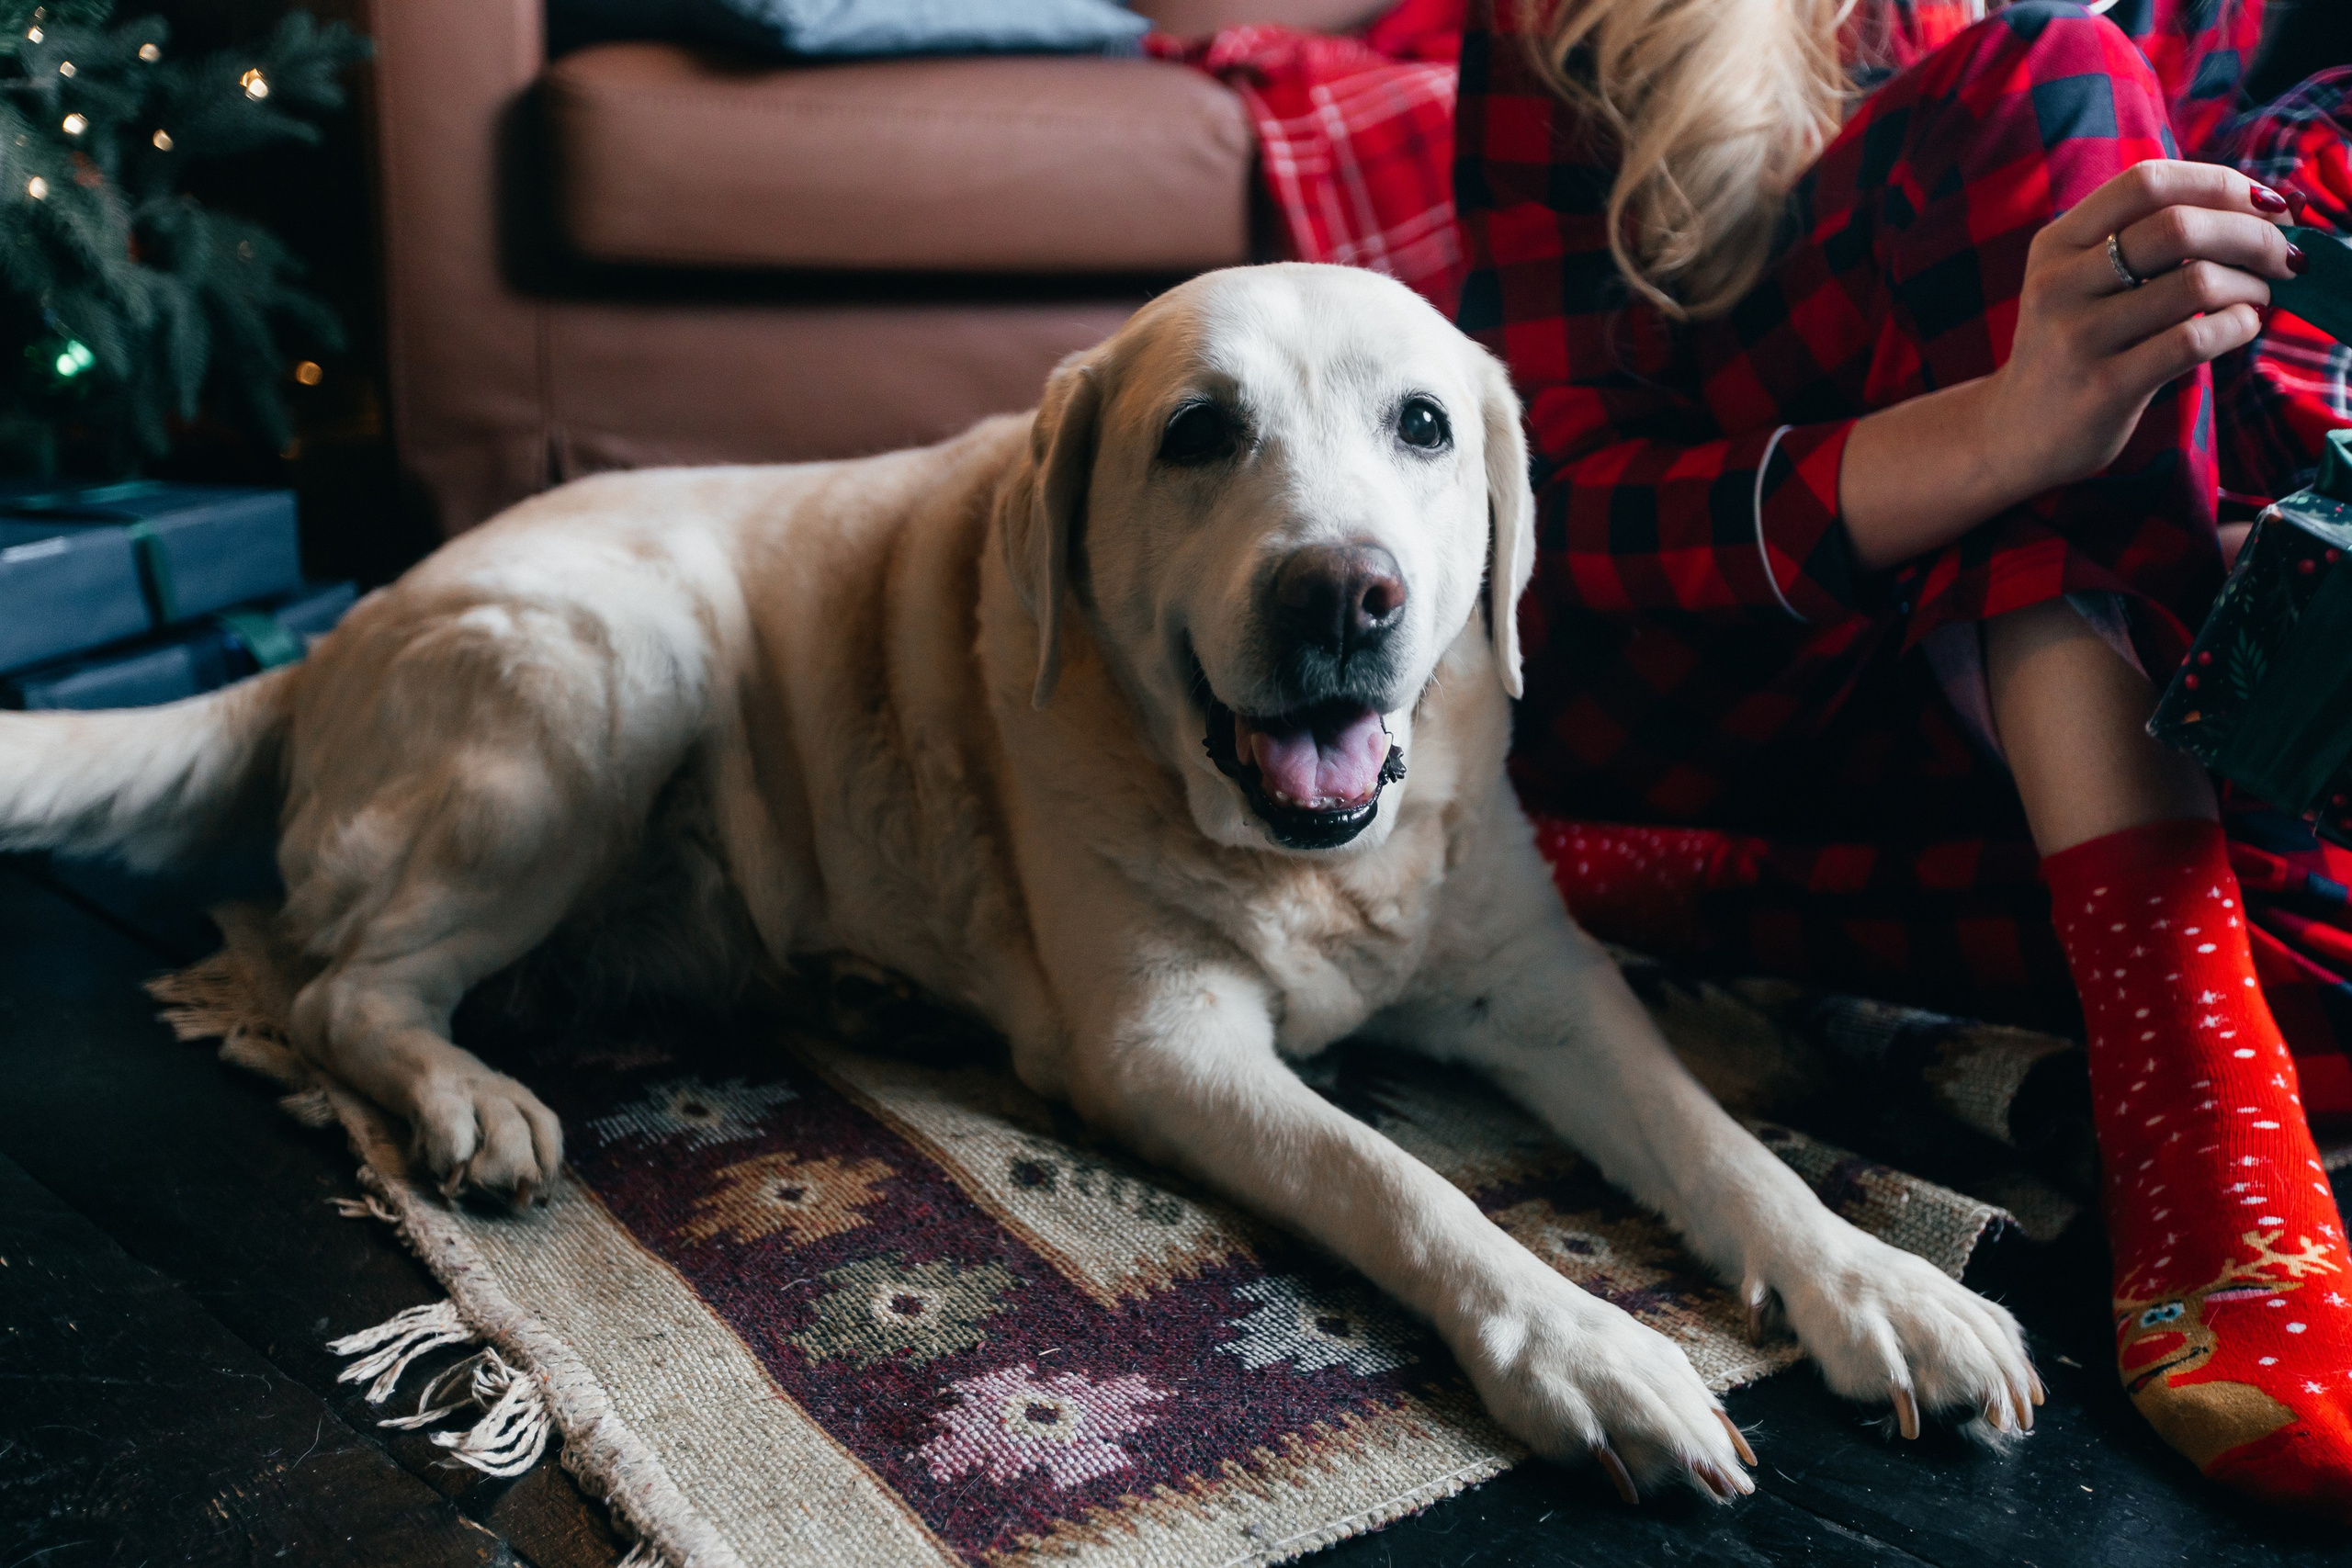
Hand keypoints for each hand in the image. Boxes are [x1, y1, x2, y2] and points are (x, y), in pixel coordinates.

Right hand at [1988, 158, 2299, 497]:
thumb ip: (2143, 239)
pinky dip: (2239, 326)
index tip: (2263, 204)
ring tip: (2261, 295)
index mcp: (2057, 244)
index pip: (2147, 182)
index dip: (2219, 183)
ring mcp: (2078, 337)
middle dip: (2252, 233)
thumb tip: (2256, 207)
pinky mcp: (2104, 388)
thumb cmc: (2076, 344)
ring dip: (2251, 284)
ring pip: (2195, 283)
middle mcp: (2059, 284)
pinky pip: (2193, 341)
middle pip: (2178, 226)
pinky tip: (2243, 326)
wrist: (2017, 431)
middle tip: (2283, 253)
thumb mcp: (2083, 280)